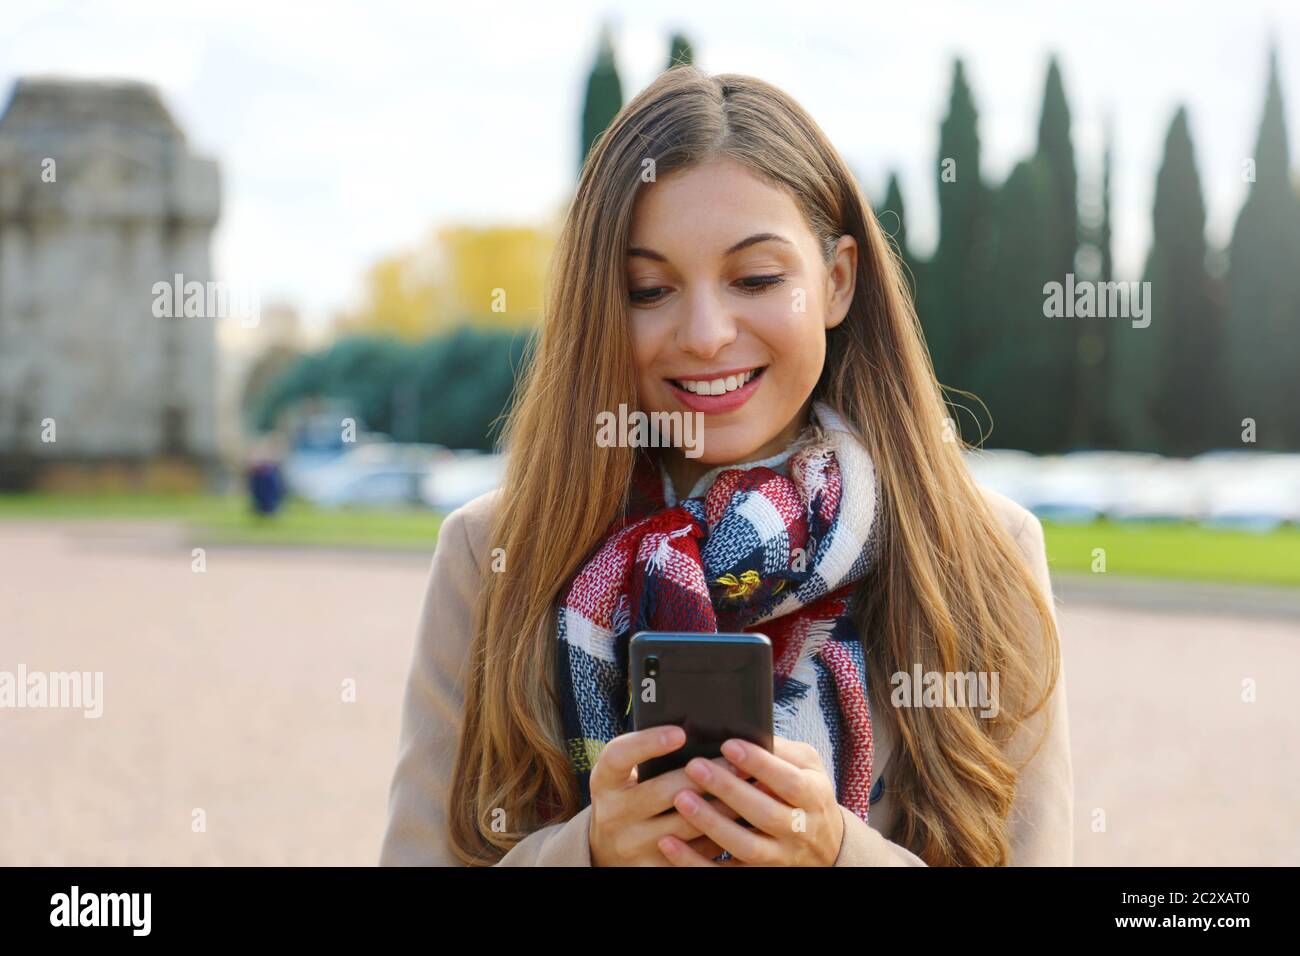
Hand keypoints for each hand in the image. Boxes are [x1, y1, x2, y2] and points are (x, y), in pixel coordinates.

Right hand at [588, 725, 744, 866]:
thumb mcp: (624, 775)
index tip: (680, 732)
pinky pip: (694, 854)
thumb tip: (696, 731)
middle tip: (739, 762)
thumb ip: (647, 756)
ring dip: (722, 806)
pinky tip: (742, 822)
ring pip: (687, 825)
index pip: (619, 756)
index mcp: (604, 782)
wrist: (607, 850)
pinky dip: (720, 837)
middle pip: (664, 791)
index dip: (648, 743)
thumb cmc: (627, 797)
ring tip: (750, 789)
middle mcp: (613, 814)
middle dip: (707, 774)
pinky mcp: (652, 869)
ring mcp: (632, 845)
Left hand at [656, 735, 845, 866]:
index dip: (759, 764)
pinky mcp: (757, 874)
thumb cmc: (807, 793)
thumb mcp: (807, 766)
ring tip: (682, 799)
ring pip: (745, 847)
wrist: (824, 847)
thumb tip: (746, 729)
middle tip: (695, 766)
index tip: (728, 744)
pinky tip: (668, 843)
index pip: (788, 781)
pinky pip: (723, 874)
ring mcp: (779, 857)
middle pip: (764, 814)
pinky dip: (693, 862)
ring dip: (710, 824)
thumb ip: (781, 750)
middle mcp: (799, 830)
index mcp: (813, 797)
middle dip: (728, 790)